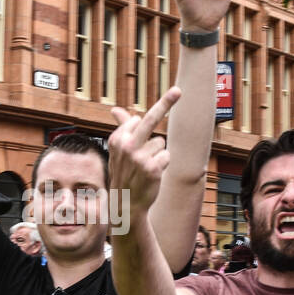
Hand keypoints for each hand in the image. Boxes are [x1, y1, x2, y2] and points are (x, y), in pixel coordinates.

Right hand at [108, 89, 179, 217]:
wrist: (125, 204)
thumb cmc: (124, 173)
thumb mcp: (119, 151)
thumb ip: (121, 127)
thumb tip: (115, 109)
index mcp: (117, 139)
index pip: (138, 120)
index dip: (143, 124)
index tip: (154, 105)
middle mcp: (126, 146)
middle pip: (151, 119)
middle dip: (166, 103)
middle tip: (178, 90)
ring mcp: (139, 157)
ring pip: (161, 143)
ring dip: (157, 154)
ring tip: (145, 168)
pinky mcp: (152, 168)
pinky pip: (166, 156)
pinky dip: (162, 164)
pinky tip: (151, 174)